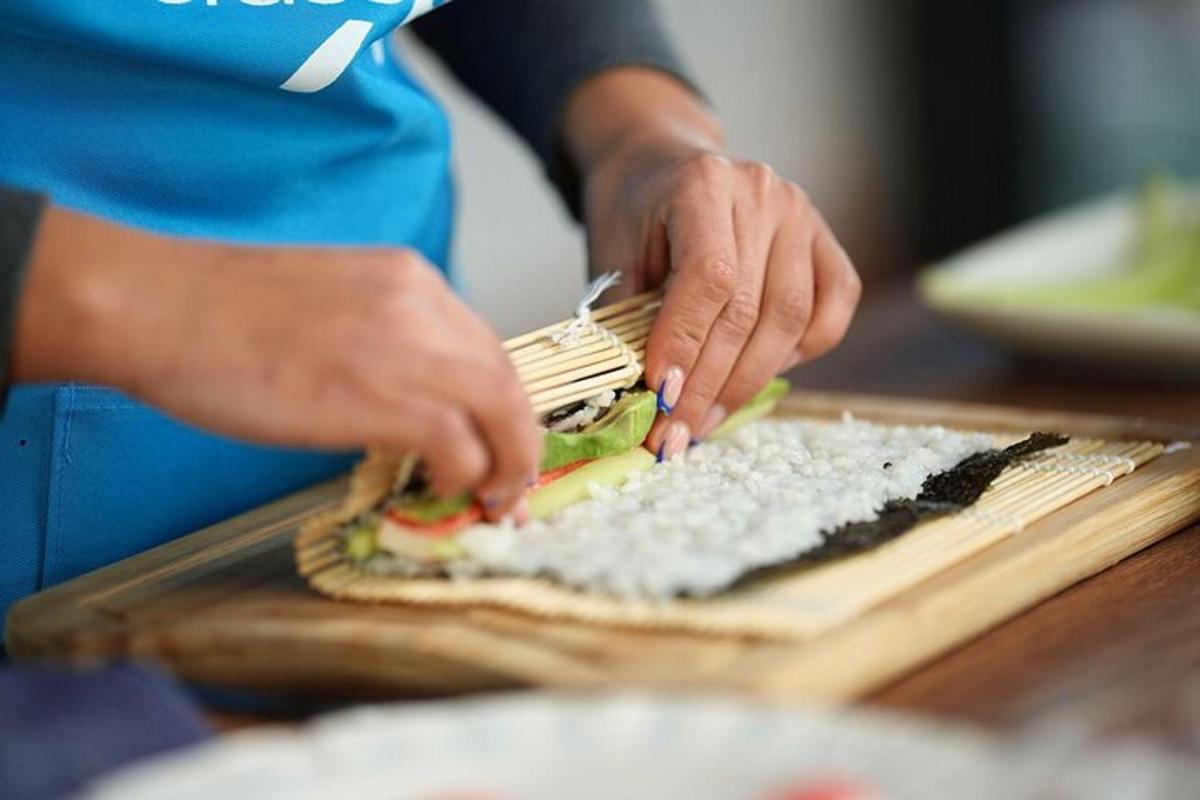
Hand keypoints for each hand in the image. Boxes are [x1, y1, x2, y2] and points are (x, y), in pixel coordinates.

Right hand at [16, 207, 539, 516]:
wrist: (160, 306)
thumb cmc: (219, 310)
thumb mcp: (328, 302)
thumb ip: (381, 336)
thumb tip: (407, 395)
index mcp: (408, 277)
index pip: (486, 346)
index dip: (502, 405)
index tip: (501, 443)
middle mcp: (421, 306)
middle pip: (507, 381)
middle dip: (520, 442)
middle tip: (511, 489)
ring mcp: (407, 349)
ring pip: (502, 413)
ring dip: (505, 467)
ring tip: (489, 502)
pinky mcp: (383, 398)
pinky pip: (460, 445)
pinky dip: (465, 475)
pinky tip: (441, 489)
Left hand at [565, 69, 861, 457]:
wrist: (659, 164)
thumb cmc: (632, 215)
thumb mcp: (612, 256)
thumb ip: (627, 319)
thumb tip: (638, 401)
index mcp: (703, 184)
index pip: (708, 278)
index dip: (686, 345)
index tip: (661, 397)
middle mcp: (762, 193)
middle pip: (750, 309)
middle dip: (709, 385)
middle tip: (675, 434)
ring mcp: (802, 215)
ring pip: (790, 319)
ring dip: (747, 383)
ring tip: (705, 423)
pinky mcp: (825, 241)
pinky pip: (830, 311)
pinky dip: (799, 354)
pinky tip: (756, 377)